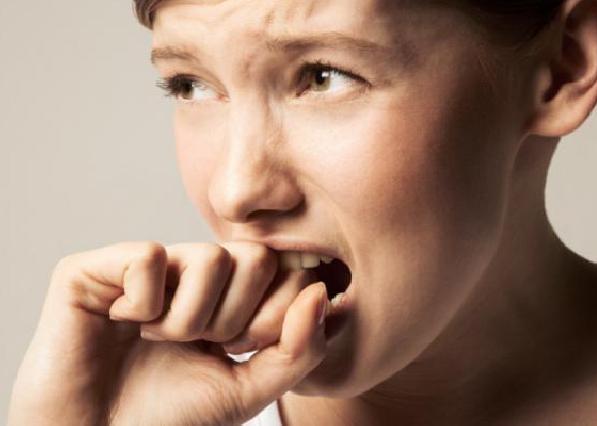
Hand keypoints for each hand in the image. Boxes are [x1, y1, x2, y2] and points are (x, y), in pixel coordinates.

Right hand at [8, 241, 328, 425]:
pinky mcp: (98, 267)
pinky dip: (143, 302)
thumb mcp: (249, 388)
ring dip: (190, 318)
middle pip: (254, 258)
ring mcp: (149, 265)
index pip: (284, 271)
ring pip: (208, 257)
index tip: (239, 350)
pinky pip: (148, 257)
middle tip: (202, 344)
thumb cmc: (170, 415)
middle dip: (236, 318)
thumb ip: (296, 348)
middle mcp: (190, 271)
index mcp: (228, 294)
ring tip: (159, 339)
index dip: (273, 316)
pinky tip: (124, 321)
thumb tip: (320, 292)